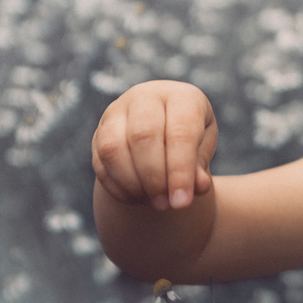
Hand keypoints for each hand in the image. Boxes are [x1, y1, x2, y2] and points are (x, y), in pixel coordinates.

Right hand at [92, 80, 216, 210]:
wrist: (164, 130)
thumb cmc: (190, 140)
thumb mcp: (202, 150)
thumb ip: (200, 167)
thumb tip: (199, 186)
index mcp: (181, 97)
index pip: (180, 131)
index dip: (180, 170)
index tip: (182, 203)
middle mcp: (145, 97)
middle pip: (143, 136)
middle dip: (154, 178)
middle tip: (165, 205)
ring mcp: (117, 112)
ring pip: (113, 148)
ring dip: (132, 183)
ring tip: (152, 203)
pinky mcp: (99, 132)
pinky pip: (100, 161)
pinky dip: (117, 186)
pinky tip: (136, 199)